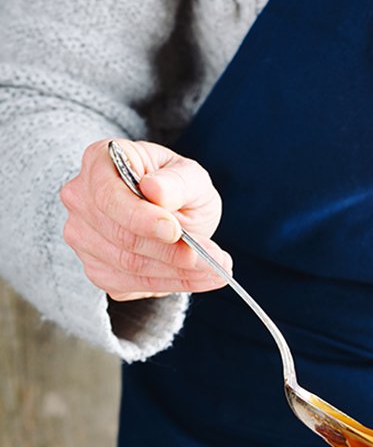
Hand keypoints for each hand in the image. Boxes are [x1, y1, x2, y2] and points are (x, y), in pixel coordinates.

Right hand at [61, 139, 230, 300]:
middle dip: (171, 252)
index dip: (141, 217)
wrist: (174, 217)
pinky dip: (169, 284)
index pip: (109, 195)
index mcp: (99, 161)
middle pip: (121, 236)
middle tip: (213, 259)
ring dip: (177, 273)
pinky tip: (196, 277)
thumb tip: (155, 189)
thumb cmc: (178, 188)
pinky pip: (130, 284)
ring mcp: (83, 236)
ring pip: (128, 265)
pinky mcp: (96, 268)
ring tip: (215, 269)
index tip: (175, 230)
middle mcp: (82, 199)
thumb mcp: (190, 176)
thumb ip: (177, 181)